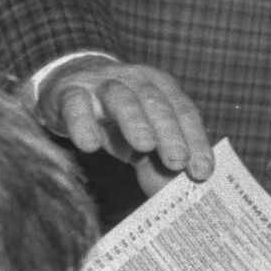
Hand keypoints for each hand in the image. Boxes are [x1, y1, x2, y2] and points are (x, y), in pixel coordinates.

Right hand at [37, 57, 212, 181]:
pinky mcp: (69, 92)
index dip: (195, 140)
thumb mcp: (143, 133)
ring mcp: (100, 83)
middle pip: (156, 102)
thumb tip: (181, 191)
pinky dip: (83, 123)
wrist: (68, 86)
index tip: (202, 171)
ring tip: (145, 147)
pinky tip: (90, 145)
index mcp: (160, 86)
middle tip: (178, 160)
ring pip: (121, 98)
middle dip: (169, 132)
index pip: (183, 111)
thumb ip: (160, 157)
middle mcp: (134, 79)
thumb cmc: (115, 118)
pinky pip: (76, 104)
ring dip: (135, 121)